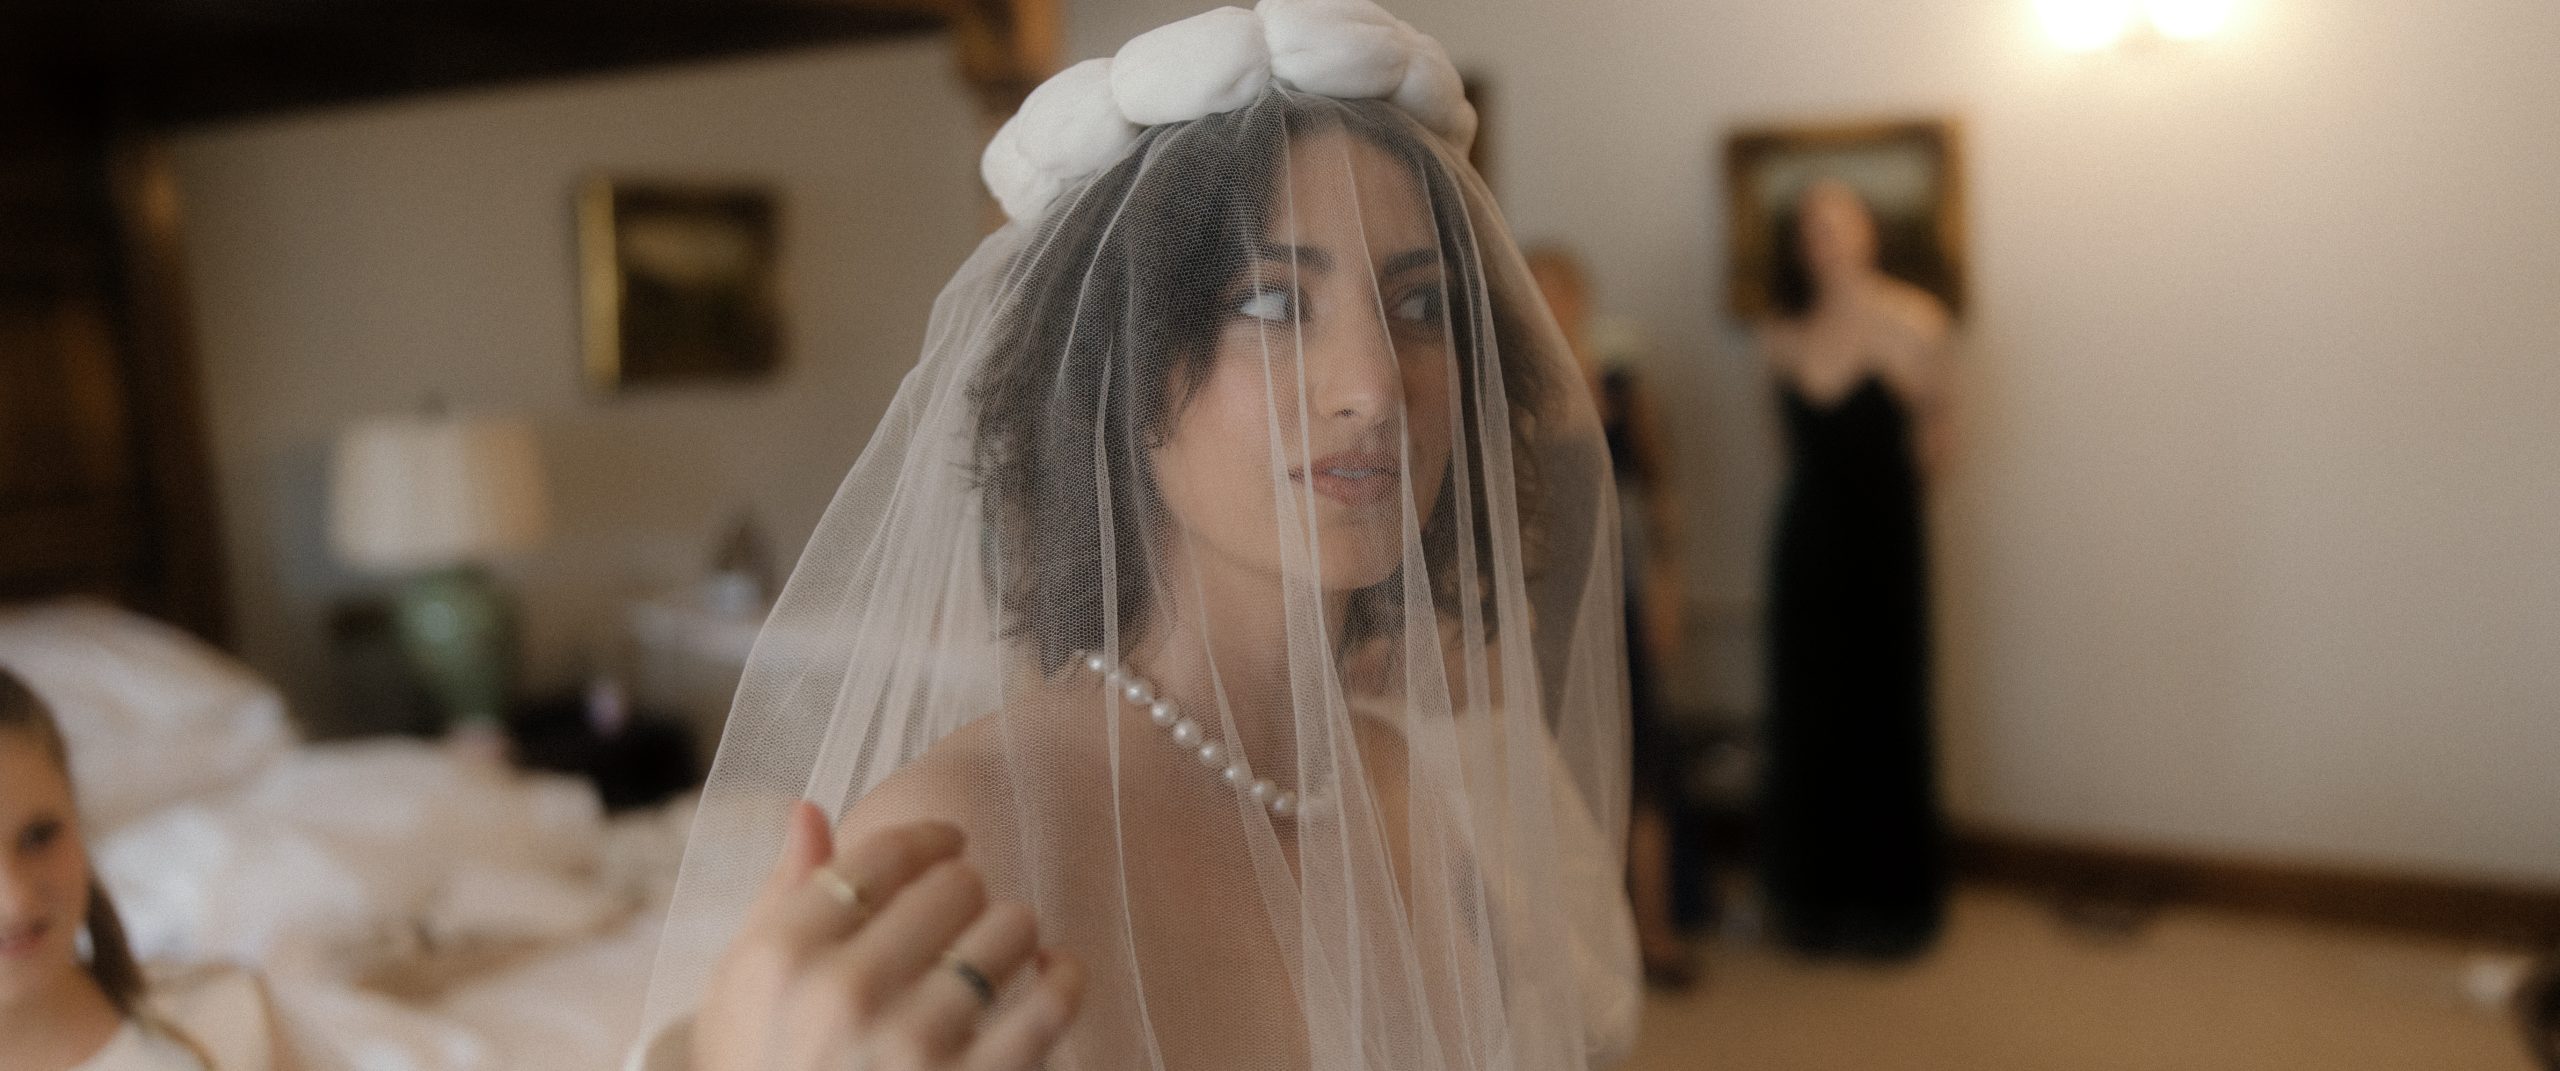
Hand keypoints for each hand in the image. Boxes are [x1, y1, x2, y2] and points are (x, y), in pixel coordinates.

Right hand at [694, 803, 1083, 1070]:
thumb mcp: (742, 991)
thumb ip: (781, 897)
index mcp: (782, 955)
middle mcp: (844, 993)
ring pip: (1011, 930)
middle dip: (965, 895)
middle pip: (954, 884)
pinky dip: (1062, 978)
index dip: (930, 839)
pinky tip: (1048, 976)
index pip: (884, 853)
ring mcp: (912, 1044)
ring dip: (1011, 938)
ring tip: (991, 959)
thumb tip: (810, 809)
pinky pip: (1051, 1002)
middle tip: (959, 923)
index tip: (948, 846)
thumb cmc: (766, 1069)